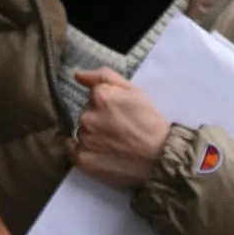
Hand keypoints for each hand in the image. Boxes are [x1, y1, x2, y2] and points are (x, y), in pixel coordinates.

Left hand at [69, 70, 172, 191]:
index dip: (108, 106)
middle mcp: (87, 116)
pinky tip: (100, 154)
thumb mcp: (135, 92)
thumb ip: (105, 77)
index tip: (120, 115)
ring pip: (82, 132)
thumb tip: (77, 75)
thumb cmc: (151, 124)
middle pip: (86, 114)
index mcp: (100, 96)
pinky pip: (73, 150)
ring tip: (114, 145)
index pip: (94, 96)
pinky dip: (83, 151)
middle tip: (119, 132)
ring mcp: (84, 138)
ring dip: (93, 136)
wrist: (160, 158)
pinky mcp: (82, 159)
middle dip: (99, 120)